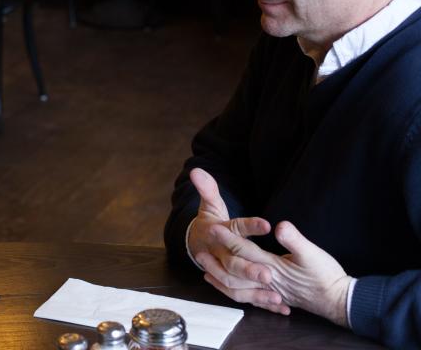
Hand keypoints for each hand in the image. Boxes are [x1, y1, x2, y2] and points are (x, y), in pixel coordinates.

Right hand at [186, 168, 285, 313]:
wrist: (197, 245)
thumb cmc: (208, 224)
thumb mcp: (209, 205)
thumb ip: (207, 189)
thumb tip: (196, 170)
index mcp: (221, 233)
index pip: (235, 228)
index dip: (250, 226)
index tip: (267, 224)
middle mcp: (221, 254)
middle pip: (232, 263)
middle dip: (249, 269)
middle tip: (268, 274)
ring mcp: (225, 270)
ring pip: (237, 285)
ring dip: (255, 292)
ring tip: (277, 297)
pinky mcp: (234, 282)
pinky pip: (245, 296)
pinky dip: (262, 302)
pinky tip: (281, 307)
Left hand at [208, 221, 351, 326]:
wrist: (338, 300)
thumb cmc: (326, 275)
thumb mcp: (313, 253)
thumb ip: (294, 239)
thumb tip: (280, 225)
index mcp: (272, 266)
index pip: (244, 250)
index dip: (228, 238)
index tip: (213, 227)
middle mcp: (266, 279)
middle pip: (235, 270)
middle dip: (216, 260)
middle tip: (199, 251)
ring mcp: (269, 290)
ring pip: (238, 287)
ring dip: (220, 279)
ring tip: (205, 271)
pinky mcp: (275, 296)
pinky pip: (247, 297)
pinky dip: (234, 293)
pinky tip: (228, 289)